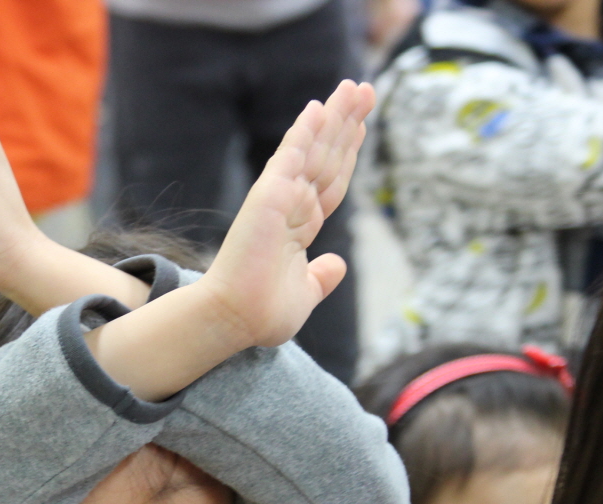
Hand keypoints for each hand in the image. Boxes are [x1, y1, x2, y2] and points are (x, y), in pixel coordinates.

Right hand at [198, 78, 375, 351]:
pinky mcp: (267, 198)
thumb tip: (338, 264)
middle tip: (366, 87)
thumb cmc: (262, 312)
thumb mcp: (305, 293)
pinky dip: (304, 132)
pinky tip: (318, 107)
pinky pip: (291, 158)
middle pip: (328, 156)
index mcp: (301, 227)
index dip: (348, 152)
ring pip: (315, 150)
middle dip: (348, 122)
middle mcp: (291, 207)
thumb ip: (321, 277)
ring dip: (335, 116)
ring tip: (355, 86)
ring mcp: (279, 199)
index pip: (332, 181)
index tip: (361, 125)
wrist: (235, 319)